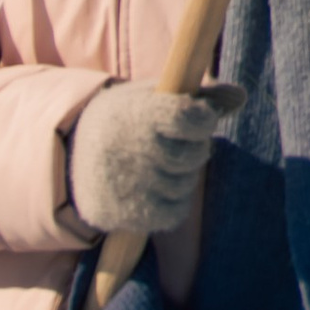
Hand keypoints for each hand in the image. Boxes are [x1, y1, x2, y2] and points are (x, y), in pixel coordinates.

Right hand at [67, 80, 241, 239]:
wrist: (69, 152)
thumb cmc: (125, 118)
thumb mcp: (153, 96)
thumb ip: (199, 95)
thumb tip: (240, 97)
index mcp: (135, 110)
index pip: (190, 118)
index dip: (203, 119)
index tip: (198, 117)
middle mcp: (127, 148)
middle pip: (193, 156)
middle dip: (195, 149)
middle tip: (177, 143)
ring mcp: (122, 183)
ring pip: (184, 186)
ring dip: (182, 177)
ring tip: (158, 164)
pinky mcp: (119, 214)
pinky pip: (173, 213)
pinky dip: (174, 202)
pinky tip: (156, 187)